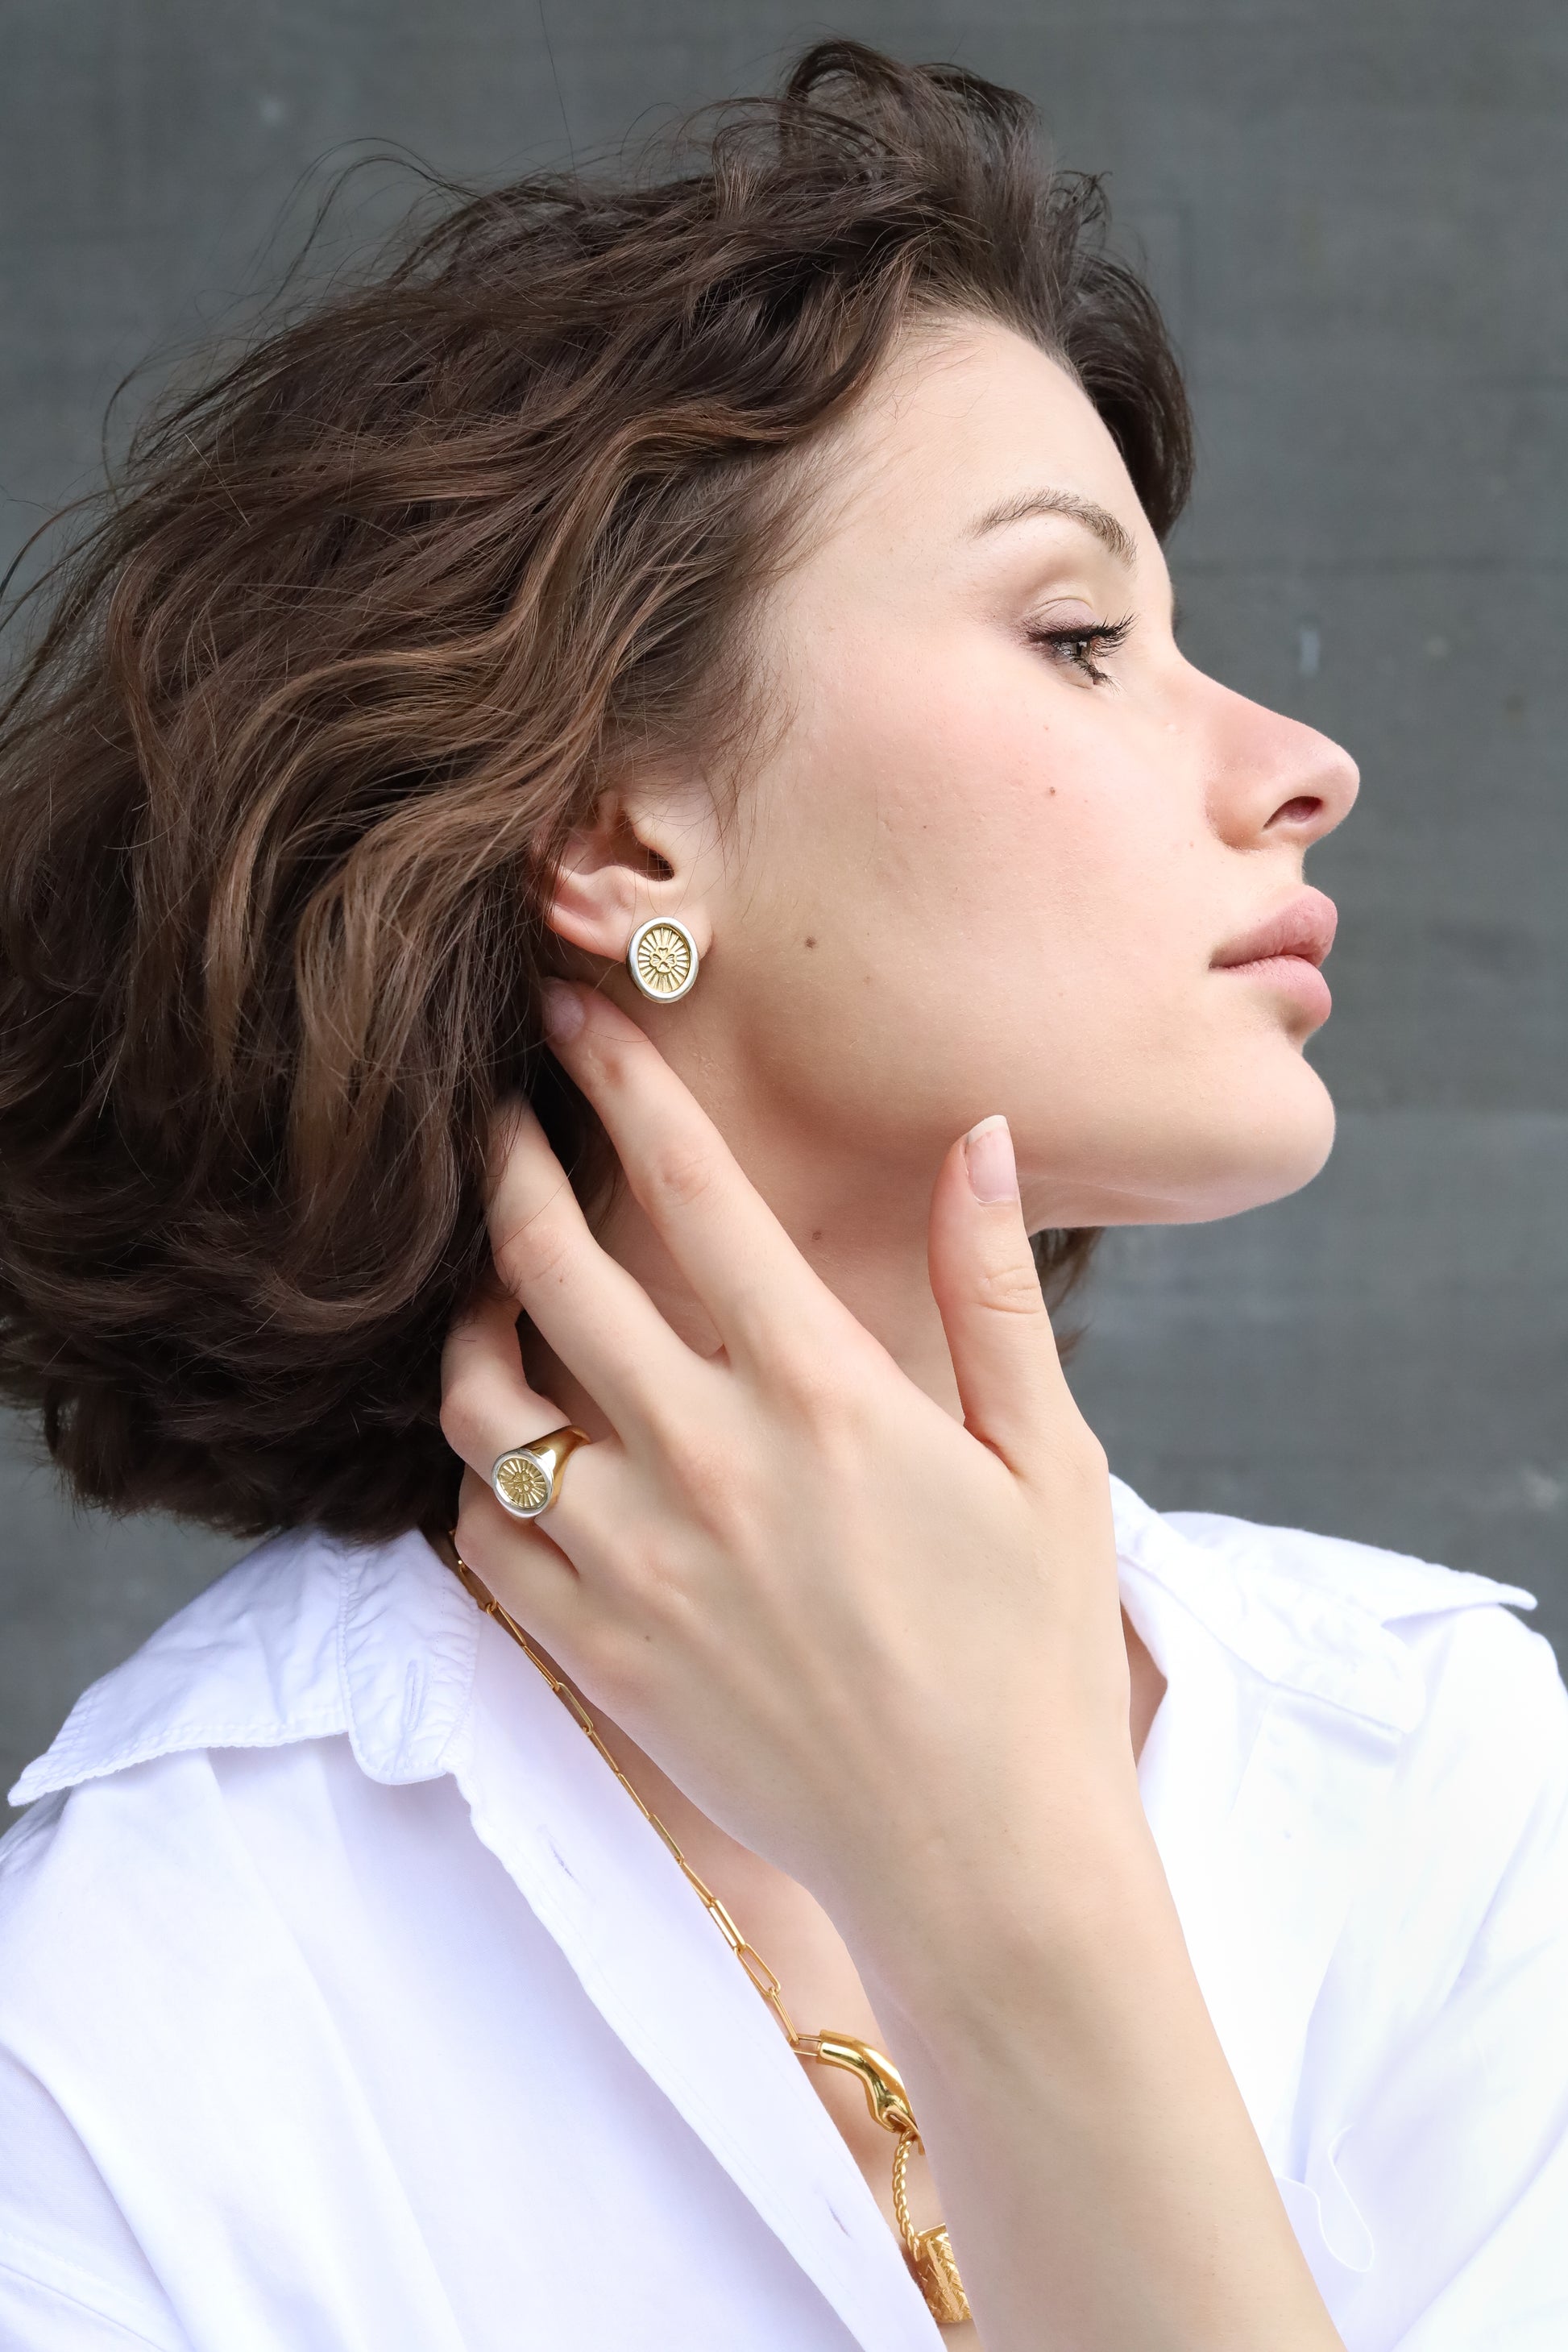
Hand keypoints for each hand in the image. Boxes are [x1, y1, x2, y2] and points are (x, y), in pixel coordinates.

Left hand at [440, 980, 1142, 1965]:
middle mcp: (706, 1461)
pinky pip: (483, 1534)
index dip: (624, 1086)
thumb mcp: (1048, 1461)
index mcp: (822, 1395)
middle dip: (510, 1165)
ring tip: (492, 1286)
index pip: (695, 1194)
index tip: (575, 1018)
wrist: (978, 1864)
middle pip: (556, 1268)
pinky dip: (481, 1475)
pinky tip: (516, 1449)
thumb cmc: (1029, 1658)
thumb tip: (982, 1139)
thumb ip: (993, 1292)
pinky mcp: (594, 1652)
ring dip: (471, 1321)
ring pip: (485, 1402)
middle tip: (496, 1116)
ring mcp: (635, 1562)